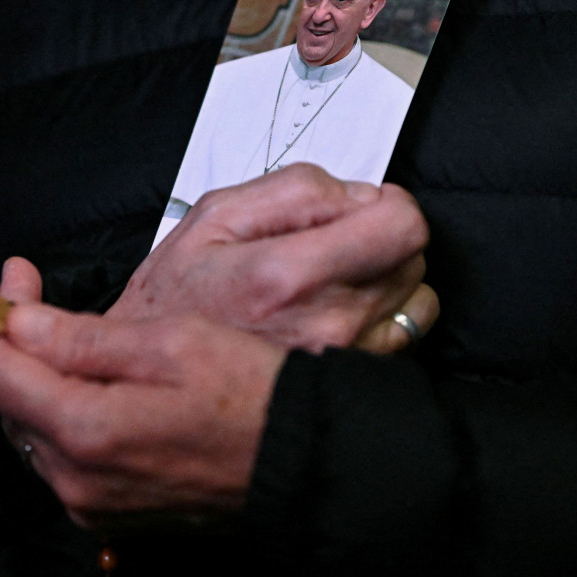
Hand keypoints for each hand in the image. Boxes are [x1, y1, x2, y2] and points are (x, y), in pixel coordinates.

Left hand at [0, 301, 285, 528]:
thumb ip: (84, 338)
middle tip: (29, 293)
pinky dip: (61, 413)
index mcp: (86, 431)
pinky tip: (87, 380)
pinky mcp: (108, 512)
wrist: (300, 461)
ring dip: (34, 378)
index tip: (15, 275)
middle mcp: (75, 479)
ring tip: (57, 331)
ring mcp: (90, 503)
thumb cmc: (250, 394)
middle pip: (8, 402)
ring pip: (32, 429)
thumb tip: (18, 323)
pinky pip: (61, 456)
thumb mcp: (172, 344)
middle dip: (12, 344)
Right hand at [111, 163, 436, 352]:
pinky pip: (404, 334)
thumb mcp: (213, 218)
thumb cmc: (177, 303)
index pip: (402, 225)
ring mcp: (345, 356)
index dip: (388, 205)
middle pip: (413, 256)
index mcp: (288, 273)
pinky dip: (383, 316)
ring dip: (387, 278)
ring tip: (337, 281)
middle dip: (380, 239)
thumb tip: (357, 193)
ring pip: (416, 296)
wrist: (160, 386)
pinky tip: (339, 313)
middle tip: (333, 246)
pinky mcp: (352, 380)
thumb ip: (295, 190)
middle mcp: (328, 321)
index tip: (362, 209)